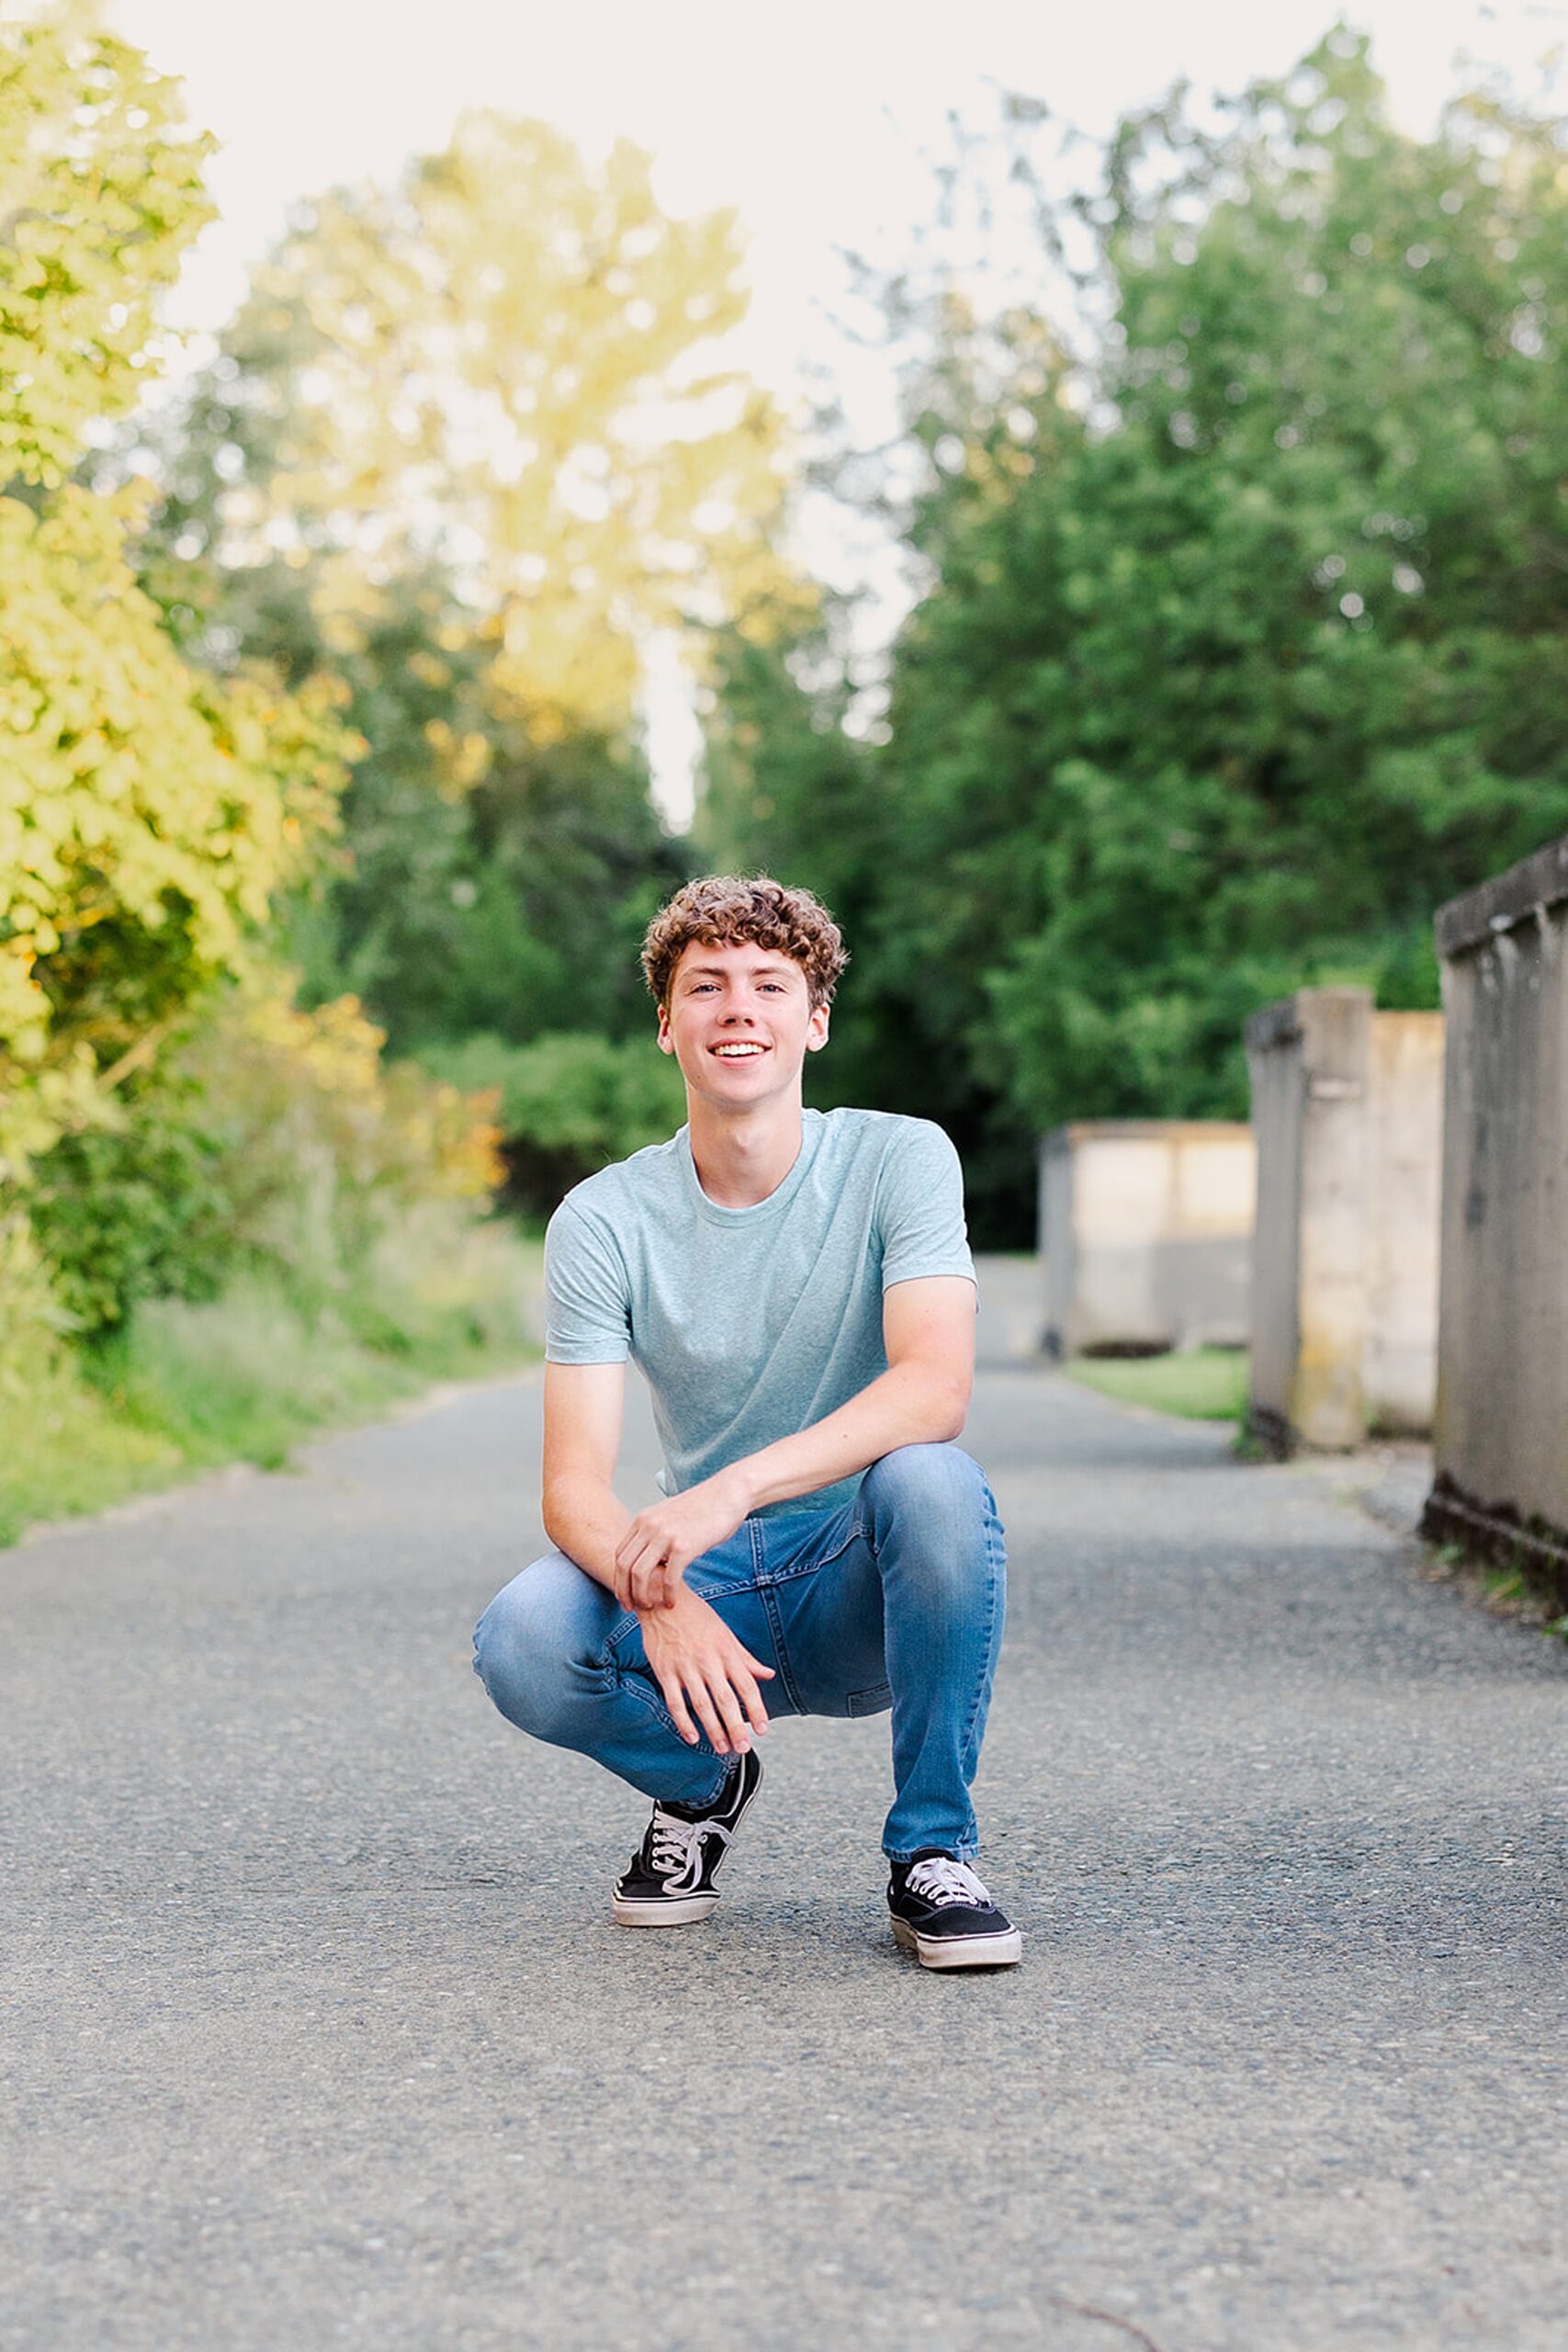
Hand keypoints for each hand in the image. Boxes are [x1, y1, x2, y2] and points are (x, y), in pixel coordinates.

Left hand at [613, 1471, 749, 1610]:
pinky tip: (672, 1602)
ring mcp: (666, 1535)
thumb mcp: (669, 1515)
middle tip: (631, 1608)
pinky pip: (669, 1578)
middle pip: (624, 1566)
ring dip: (642, 1596)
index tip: (625, 1594)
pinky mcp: (684, 1546)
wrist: (728, 1494)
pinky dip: (668, 1594)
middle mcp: (649, 1526)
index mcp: (643, 1519)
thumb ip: (654, 1532)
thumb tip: (648, 1556)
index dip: (619, 1578)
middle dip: (624, 1591)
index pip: (619, 1555)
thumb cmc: (703, 1508)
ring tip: (650, 1607)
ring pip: (640, 1574)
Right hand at [639, 1587, 773, 1753]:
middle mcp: (708, 1660)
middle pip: (726, 1699)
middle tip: (743, 1747)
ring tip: (722, 1748)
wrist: (662, 1599)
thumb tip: (767, 1674)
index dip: (757, 1708)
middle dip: (736, 1726)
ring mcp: (685, 1666)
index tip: (763, 1729)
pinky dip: (682, 1721)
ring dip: (713, 1729)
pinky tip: (691, 1737)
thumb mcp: (725, 1633)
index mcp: (726, 1650)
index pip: (746, 1685)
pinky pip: (674, 1700)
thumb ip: (745, 1657)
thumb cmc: (697, 1616)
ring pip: (701, 1704)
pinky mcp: (665, 1670)